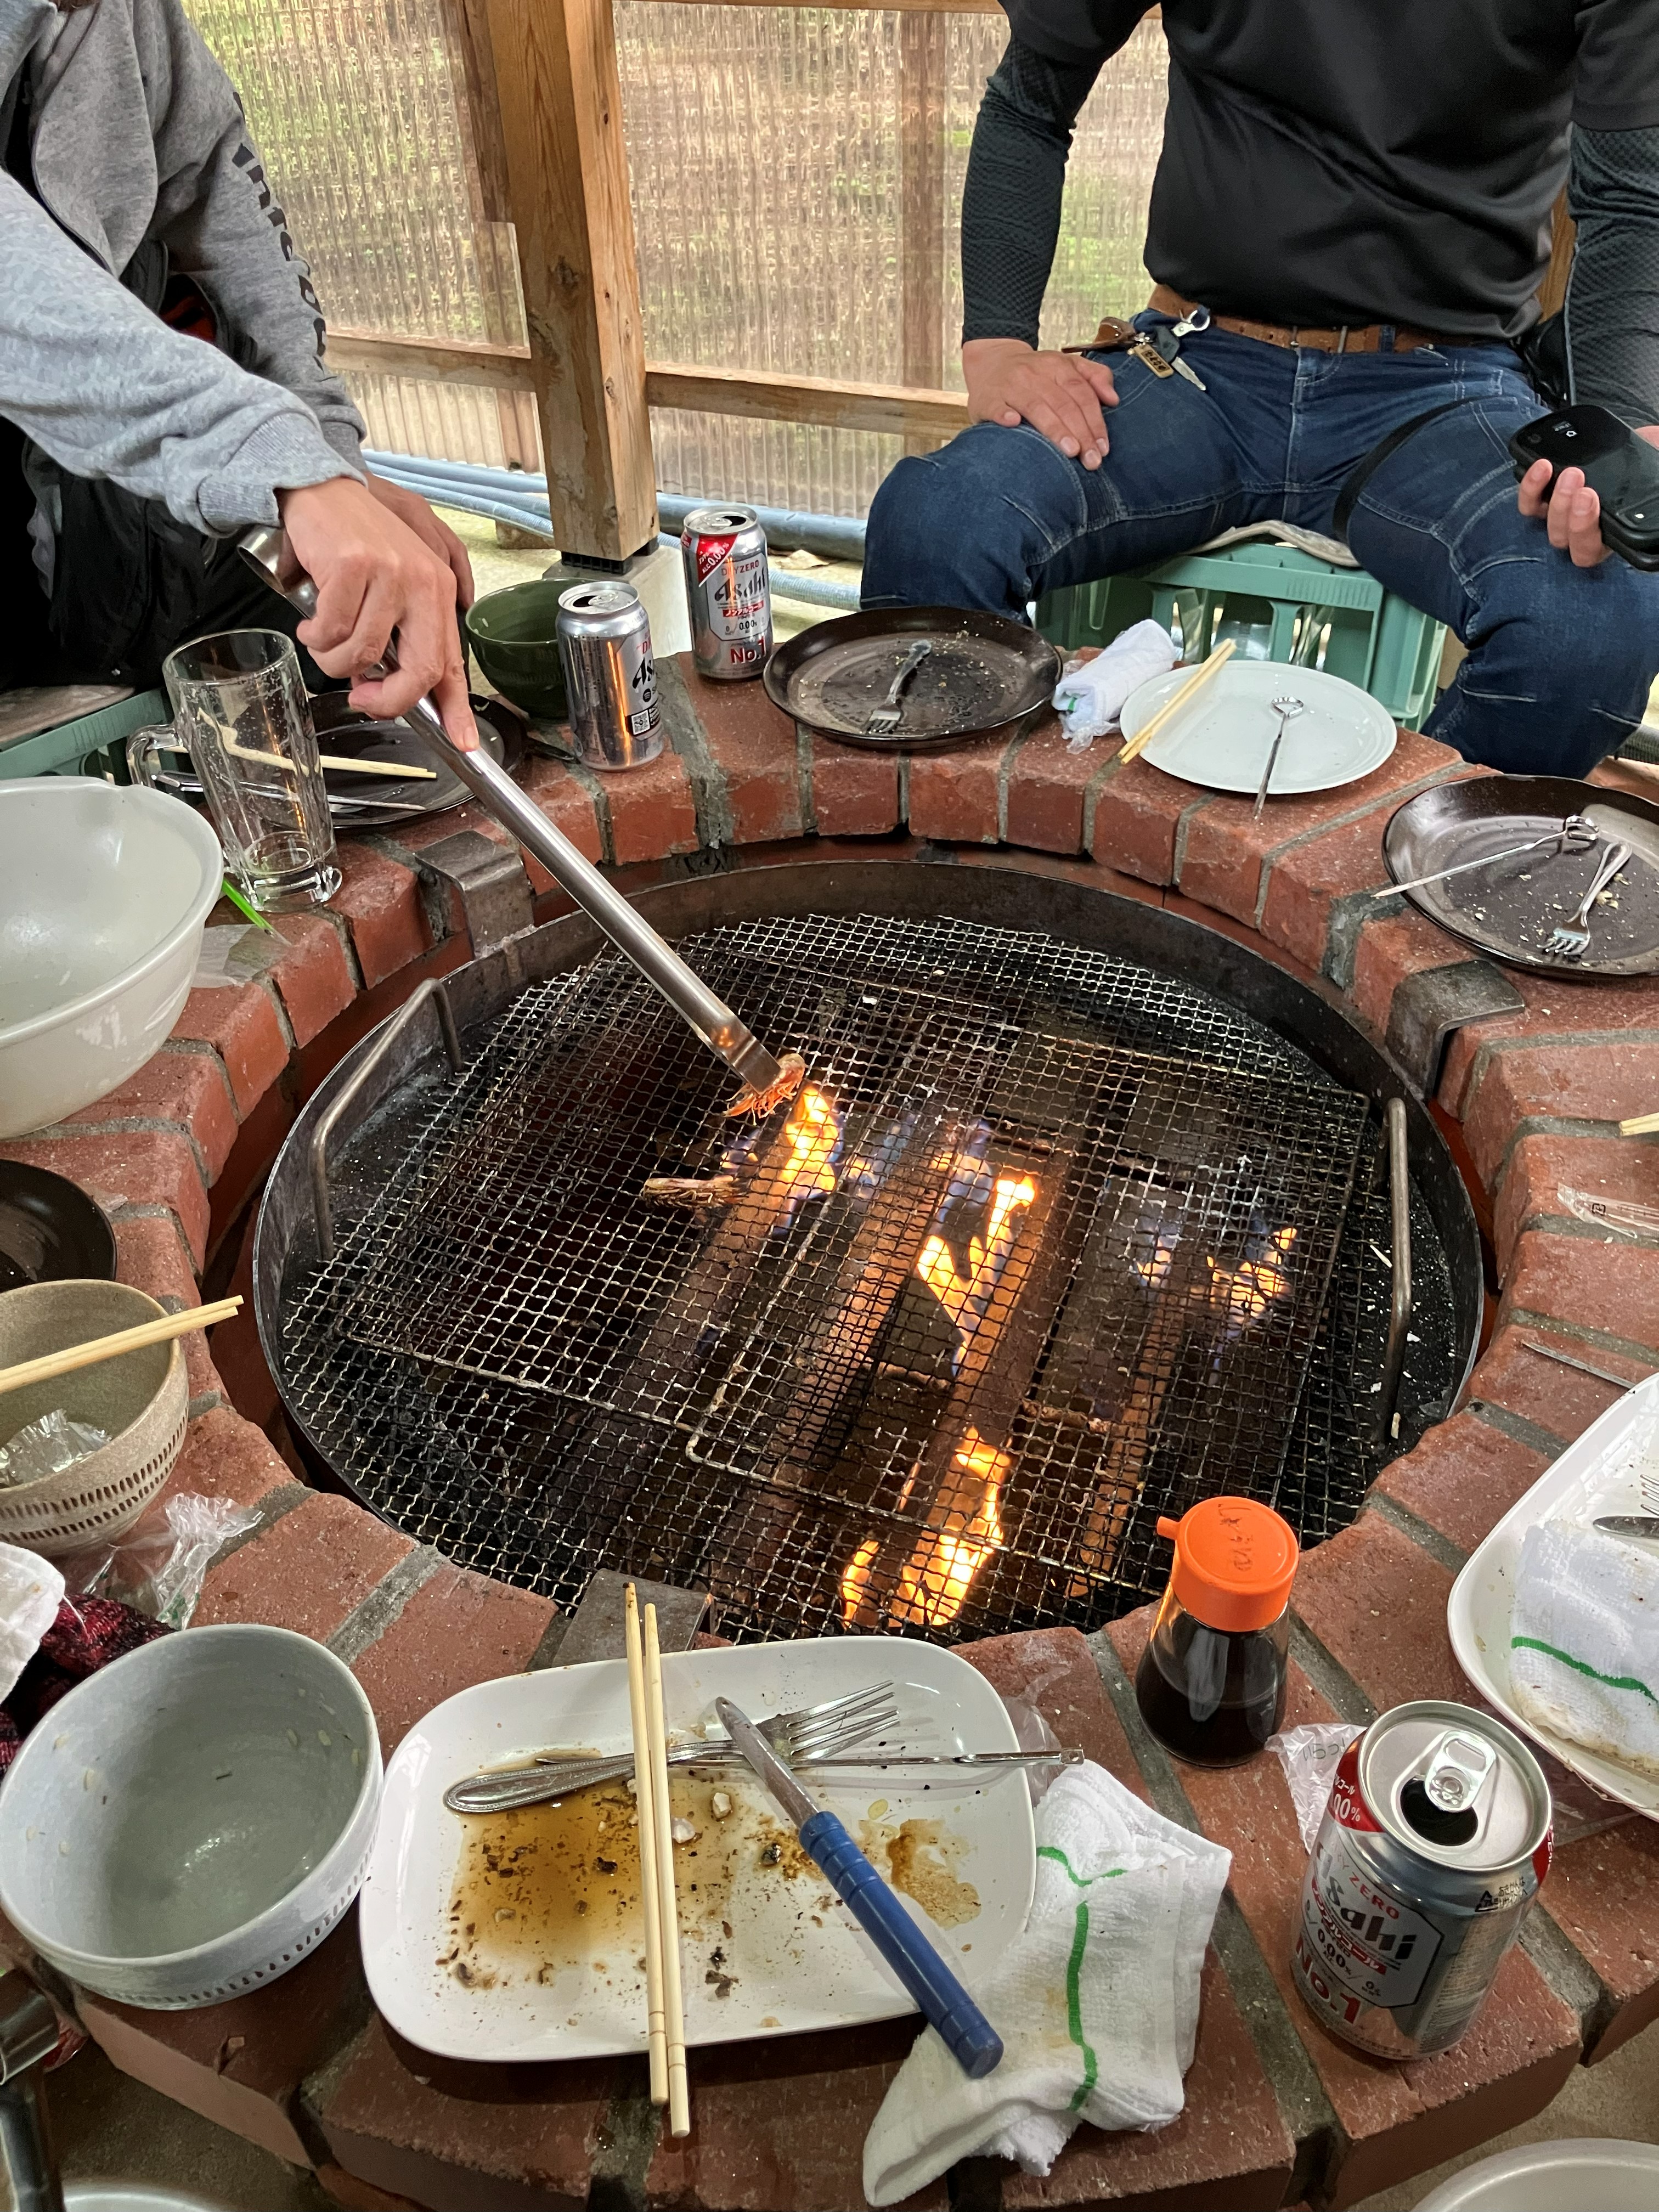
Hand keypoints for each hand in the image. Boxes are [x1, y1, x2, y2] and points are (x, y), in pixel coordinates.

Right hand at [278, 476, 477, 747]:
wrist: (319, 489)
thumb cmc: (353, 542)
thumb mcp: (389, 588)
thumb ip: (397, 635)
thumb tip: (385, 687)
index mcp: (438, 592)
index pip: (451, 662)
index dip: (456, 709)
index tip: (463, 742)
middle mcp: (423, 582)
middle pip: (419, 670)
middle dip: (388, 700)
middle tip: (363, 699)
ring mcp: (390, 573)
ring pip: (363, 654)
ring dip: (334, 660)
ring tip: (324, 638)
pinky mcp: (353, 565)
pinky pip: (332, 630)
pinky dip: (315, 634)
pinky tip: (311, 618)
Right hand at [962, 338, 1118, 468]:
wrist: (992, 361)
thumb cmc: (1035, 373)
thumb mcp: (1066, 365)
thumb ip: (1094, 376)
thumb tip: (1113, 399)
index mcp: (1056, 365)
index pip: (1081, 394)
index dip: (1095, 421)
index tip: (1103, 447)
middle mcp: (1034, 373)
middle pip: (1063, 403)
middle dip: (1080, 433)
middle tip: (1091, 460)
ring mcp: (1010, 385)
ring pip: (1035, 406)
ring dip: (1054, 429)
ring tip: (1070, 451)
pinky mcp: (988, 399)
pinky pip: (996, 407)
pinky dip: (1004, 414)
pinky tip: (1013, 424)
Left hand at [1517, 426, 1658, 567]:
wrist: (1646, 449)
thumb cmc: (1654, 469)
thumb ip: (1653, 498)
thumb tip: (1654, 502)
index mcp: (1610, 538)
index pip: (1589, 552)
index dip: (1585, 533)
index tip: (1593, 499)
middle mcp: (1583, 532)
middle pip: (1563, 538)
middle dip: (1568, 510)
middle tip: (1578, 478)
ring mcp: (1564, 516)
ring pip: (1546, 522)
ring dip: (1553, 499)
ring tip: (1568, 472)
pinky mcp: (1548, 497)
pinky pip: (1530, 503)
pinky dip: (1531, 487)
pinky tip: (1542, 467)